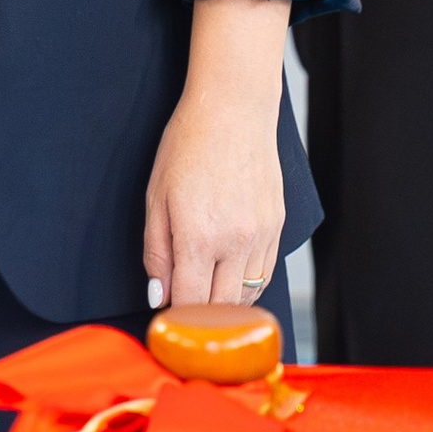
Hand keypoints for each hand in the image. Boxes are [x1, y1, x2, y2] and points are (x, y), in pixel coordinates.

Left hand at [144, 0, 288, 310]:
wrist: (234, 110)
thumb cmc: (188, 146)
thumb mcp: (155, 197)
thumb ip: (156, 252)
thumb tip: (159, 294)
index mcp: (198, 236)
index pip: (188, 302)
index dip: (174, 318)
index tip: (165, 321)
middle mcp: (235, 241)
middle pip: (220, 307)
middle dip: (199, 318)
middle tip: (183, 317)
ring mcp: (261, 235)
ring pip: (247, 296)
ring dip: (225, 305)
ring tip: (205, 298)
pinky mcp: (277, 226)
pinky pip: (264, 274)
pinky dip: (246, 285)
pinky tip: (229, 280)